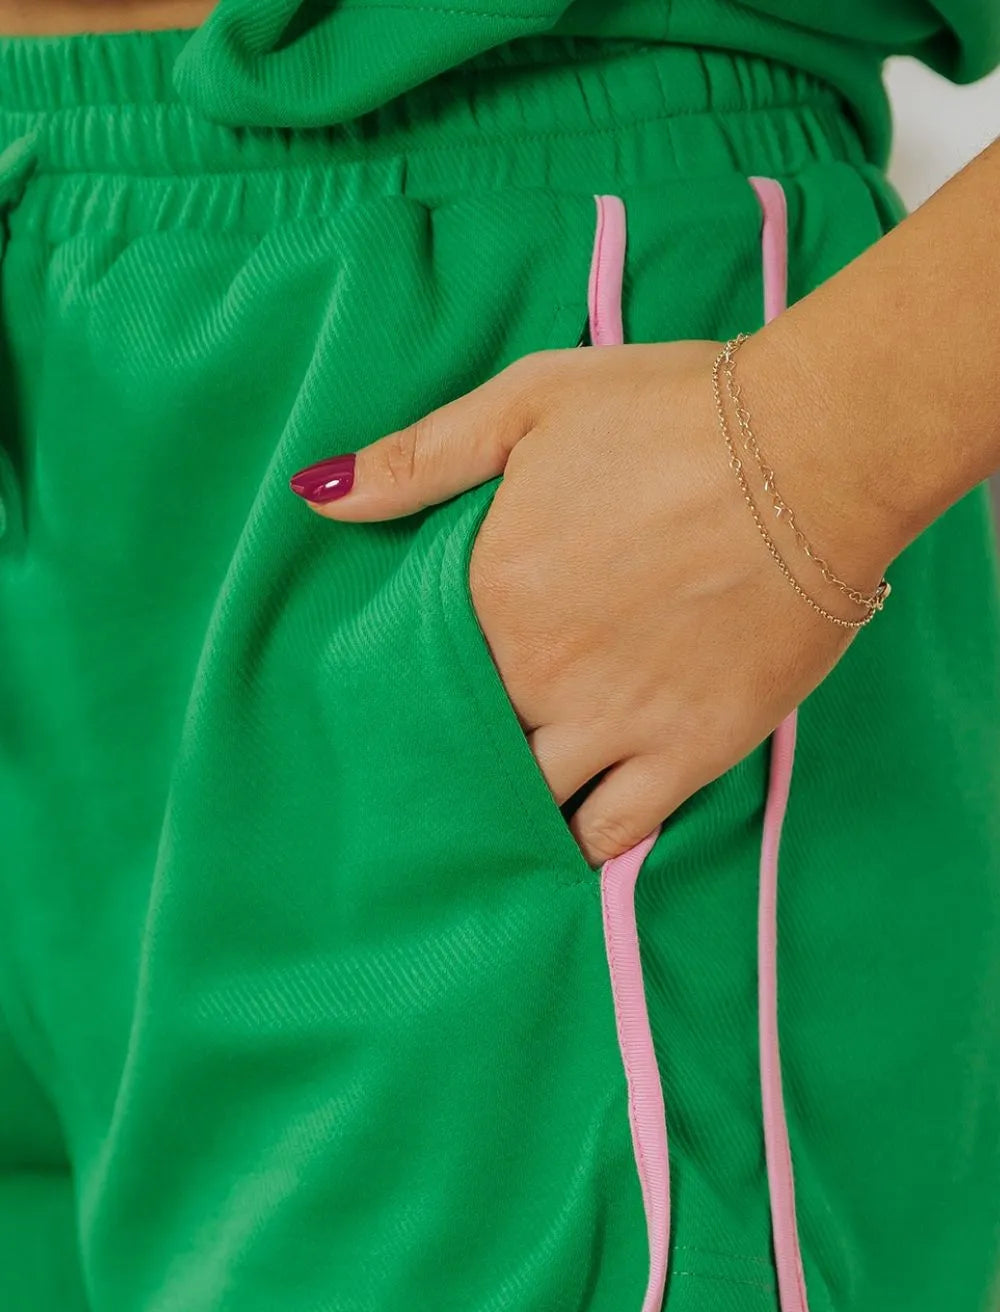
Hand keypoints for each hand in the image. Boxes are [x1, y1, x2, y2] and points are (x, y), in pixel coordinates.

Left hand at [292, 342, 891, 865]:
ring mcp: (615, 722)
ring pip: (527, 803)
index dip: (405, 692)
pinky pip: (615, 832)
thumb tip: (319, 497)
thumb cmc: (671, 413)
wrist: (817, 450)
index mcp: (490, 593)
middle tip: (433, 773)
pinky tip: (559, 849)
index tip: (401, 702)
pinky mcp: (689, 751)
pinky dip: (578, 848)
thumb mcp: (529, 403)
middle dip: (445, 759)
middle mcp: (539, 673)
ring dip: (502, 812)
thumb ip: (419, 459)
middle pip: (463, 745)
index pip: (414, 672)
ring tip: (488, 818)